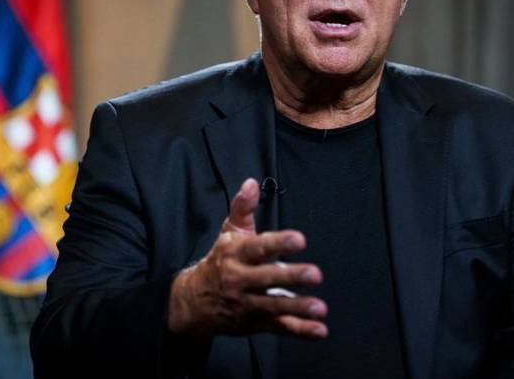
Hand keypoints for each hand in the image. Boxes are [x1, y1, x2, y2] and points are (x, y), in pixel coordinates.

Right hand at [166, 178, 327, 338]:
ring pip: (273, 306)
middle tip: (315, 273)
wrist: (193, 302)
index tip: (300, 239)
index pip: (257, 247)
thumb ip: (242, 208)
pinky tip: (319, 330)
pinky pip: (279, 327)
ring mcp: (247, 304)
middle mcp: (239, 280)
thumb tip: (251, 183)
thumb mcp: (228, 233)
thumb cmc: (219, 261)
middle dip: (290, 276)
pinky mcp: (254, 323)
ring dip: (298, 307)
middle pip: (266, 278)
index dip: (278, 243)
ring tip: (320, 307)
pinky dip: (300, 330)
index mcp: (235, 254)